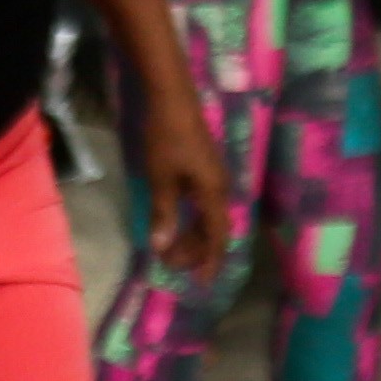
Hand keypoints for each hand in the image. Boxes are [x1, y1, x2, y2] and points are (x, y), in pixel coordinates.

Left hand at [132, 69, 231, 281]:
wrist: (172, 98)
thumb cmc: (166, 138)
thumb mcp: (161, 178)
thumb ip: (163, 214)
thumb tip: (162, 247)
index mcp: (213, 193)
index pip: (217, 237)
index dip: (211, 261)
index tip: (202, 282)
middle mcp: (219, 187)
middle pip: (213, 229)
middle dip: (195, 251)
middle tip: (171, 265)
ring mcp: (213, 177)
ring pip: (208, 217)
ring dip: (192, 235)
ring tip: (170, 248)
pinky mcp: (204, 168)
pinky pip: (203, 204)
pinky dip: (191, 219)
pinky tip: (175, 222)